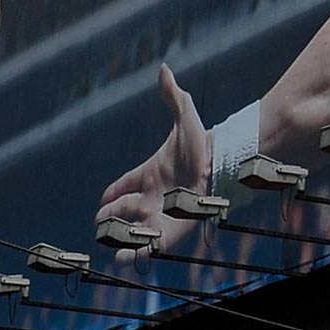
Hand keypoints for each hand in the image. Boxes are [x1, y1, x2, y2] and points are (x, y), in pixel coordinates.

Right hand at [94, 63, 209, 259]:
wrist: (226, 166)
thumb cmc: (205, 145)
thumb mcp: (186, 118)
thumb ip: (172, 95)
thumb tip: (164, 67)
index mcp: (147, 175)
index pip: (118, 187)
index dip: (109, 195)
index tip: (103, 202)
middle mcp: (149, 198)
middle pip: (117, 212)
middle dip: (107, 219)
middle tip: (104, 222)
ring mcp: (158, 215)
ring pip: (129, 232)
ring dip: (117, 239)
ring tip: (109, 244)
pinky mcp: (171, 231)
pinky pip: (149, 247)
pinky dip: (135, 255)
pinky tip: (125, 261)